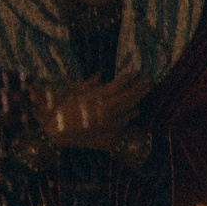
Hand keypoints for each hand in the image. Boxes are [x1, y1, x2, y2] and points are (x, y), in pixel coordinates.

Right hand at [35, 76, 151, 151]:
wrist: (56, 133)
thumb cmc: (61, 111)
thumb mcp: (72, 93)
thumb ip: (88, 83)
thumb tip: (99, 74)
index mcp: (97, 96)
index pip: (118, 84)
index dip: (128, 78)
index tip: (136, 72)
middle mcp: (106, 107)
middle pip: (128, 95)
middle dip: (140, 87)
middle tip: (150, 80)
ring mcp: (109, 120)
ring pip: (129, 108)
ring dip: (139, 99)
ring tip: (146, 91)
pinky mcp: (108, 131)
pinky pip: (124, 121)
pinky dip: (131, 114)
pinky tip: (136, 110)